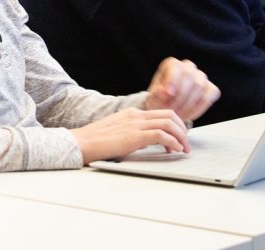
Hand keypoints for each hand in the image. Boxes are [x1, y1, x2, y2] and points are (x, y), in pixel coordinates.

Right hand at [70, 107, 188, 164]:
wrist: (79, 142)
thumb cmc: (94, 141)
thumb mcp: (116, 133)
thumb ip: (132, 134)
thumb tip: (146, 143)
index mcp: (131, 113)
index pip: (161, 114)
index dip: (174, 125)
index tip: (178, 138)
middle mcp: (135, 115)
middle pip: (170, 115)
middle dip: (182, 129)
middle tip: (185, 144)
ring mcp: (135, 124)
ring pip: (169, 123)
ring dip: (181, 137)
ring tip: (183, 149)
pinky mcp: (134, 135)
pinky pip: (161, 135)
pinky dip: (173, 142)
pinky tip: (174, 151)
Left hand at [144, 57, 219, 122]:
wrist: (169, 109)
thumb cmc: (160, 101)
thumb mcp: (153, 98)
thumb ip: (156, 95)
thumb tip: (163, 92)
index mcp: (171, 64)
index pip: (176, 67)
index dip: (173, 80)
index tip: (168, 94)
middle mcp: (188, 67)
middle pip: (190, 76)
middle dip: (181, 96)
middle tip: (172, 110)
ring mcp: (201, 77)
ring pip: (200, 86)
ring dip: (189, 103)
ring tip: (178, 114)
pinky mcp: (211, 88)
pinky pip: (210, 95)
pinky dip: (200, 107)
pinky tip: (190, 115)